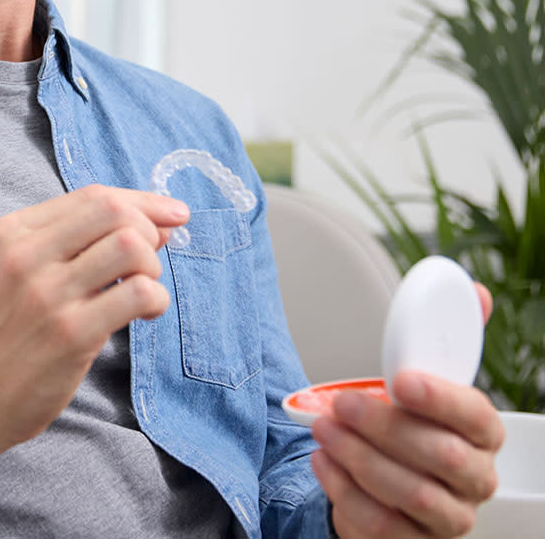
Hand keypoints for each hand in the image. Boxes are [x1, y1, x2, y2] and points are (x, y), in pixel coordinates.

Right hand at [0, 184, 187, 508]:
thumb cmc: (7, 330)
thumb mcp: (21, 269)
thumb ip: (78, 241)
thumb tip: (159, 221)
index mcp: (13, 231)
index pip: (93, 196)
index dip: (142, 201)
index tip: (173, 212)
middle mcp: (27, 254)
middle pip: (113, 211)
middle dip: (148, 228)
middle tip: (148, 260)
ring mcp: (48, 294)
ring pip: (130, 246)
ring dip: (152, 266)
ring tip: (142, 288)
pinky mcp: (71, 333)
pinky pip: (138, 293)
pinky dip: (157, 299)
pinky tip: (146, 313)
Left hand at [311, 284, 504, 537]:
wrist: (386, 477)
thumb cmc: (409, 422)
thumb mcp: (425, 379)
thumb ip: (444, 338)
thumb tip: (473, 290)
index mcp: (482, 433)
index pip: (476, 417)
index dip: (440, 398)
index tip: (399, 380)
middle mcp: (473, 479)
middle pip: (440, 456)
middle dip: (384, 426)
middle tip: (341, 403)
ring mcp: (447, 516)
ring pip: (410, 493)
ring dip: (358, 456)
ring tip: (323, 429)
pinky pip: (381, 525)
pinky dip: (344, 489)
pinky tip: (323, 461)